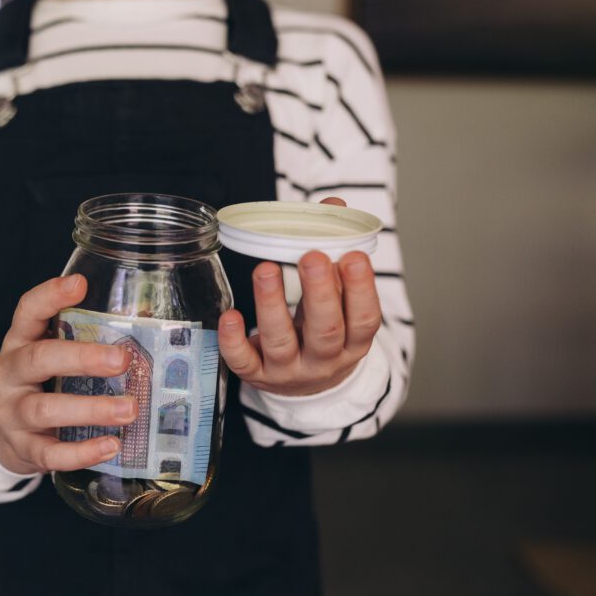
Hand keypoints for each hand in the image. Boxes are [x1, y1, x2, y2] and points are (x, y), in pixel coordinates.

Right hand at [0, 274, 135, 473]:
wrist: (1, 435)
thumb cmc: (40, 386)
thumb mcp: (51, 357)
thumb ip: (84, 340)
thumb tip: (147, 321)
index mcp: (20, 342)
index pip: (28, 311)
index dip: (50, 296)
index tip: (80, 284)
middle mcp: (10, 374)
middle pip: (38, 359)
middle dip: (81, 358)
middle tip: (121, 360)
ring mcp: (12, 413)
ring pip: (45, 409)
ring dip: (90, 409)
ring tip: (129, 409)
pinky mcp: (22, 448)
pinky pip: (50, 453)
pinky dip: (81, 452)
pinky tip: (110, 446)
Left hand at [217, 198, 381, 395]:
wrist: (306, 388)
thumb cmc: (321, 329)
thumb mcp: (337, 301)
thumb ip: (335, 254)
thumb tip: (333, 206)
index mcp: (352, 342)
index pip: (364, 319)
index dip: (360, 289)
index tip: (353, 256)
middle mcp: (324, 360)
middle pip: (325, 331)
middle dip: (319, 293)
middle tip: (312, 257)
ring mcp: (289, 370)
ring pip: (281, 342)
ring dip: (272, 304)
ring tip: (266, 270)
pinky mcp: (256, 375)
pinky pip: (243, 361)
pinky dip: (234, 340)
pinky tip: (230, 315)